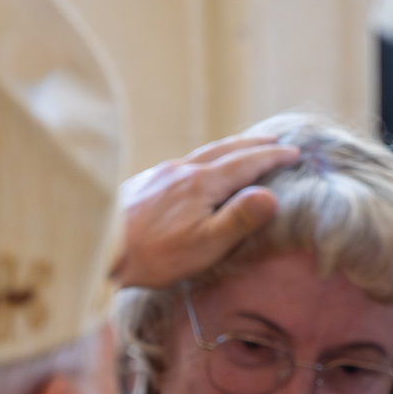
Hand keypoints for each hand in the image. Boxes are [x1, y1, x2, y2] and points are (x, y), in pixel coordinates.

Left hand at [112, 133, 303, 288]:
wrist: (99, 248)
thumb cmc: (154, 254)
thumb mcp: (204, 244)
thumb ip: (239, 219)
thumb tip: (270, 196)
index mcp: (202, 183)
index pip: (246, 163)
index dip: (271, 157)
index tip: (293, 152)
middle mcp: (182, 170)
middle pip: (225, 149)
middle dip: (254, 144)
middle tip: (276, 139)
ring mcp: (162, 173)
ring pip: (204, 153)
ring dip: (230, 148)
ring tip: (243, 148)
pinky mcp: (146, 182)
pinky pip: (186, 161)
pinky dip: (207, 158)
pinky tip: (201, 169)